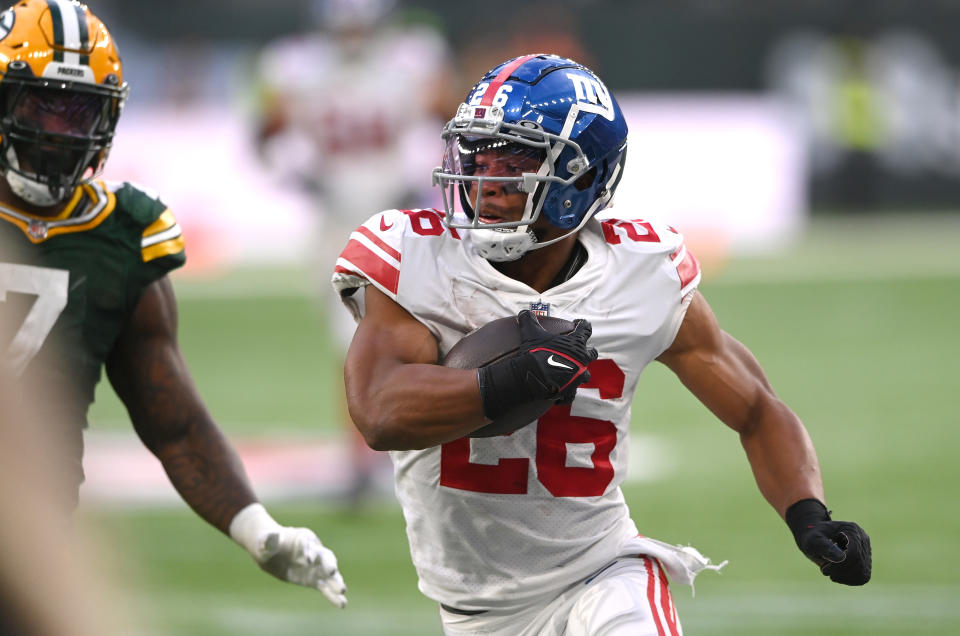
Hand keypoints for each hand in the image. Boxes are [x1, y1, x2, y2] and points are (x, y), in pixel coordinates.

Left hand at [257, 526, 347, 606]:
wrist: (271, 553)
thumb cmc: (268, 543)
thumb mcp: (265, 541)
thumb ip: (269, 540)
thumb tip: (269, 538)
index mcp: (304, 538)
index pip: (310, 544)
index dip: (310, 551)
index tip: (307, 559)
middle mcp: (315, 551)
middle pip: (326, 557)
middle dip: (329, 563)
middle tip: (331, 571)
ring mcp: (316, 566)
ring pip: (330, 574)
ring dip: (336, 581)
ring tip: (342, 590)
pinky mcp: (314, 579)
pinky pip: (325, 588)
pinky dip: (333, 596)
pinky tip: (342, 604)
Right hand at [478, 311, 597, 419]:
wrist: (534, 377)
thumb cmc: (536, 353)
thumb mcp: (531, 333)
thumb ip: (529, 320)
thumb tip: (524, 312)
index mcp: (575, 344)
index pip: (585, 329)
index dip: (582, 324)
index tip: (578, 323)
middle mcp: (581, 360)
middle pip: (591, 353)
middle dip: (588, 351)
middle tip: (580, 350)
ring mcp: (577, 376)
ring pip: (585, 375)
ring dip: (579, 373)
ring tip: (571, 372)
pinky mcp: (571, 391)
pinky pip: (571, 393)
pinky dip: (566, 392)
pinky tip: (560, 392)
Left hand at [785, 499, 870, 585]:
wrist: (816, 539)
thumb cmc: (813, 538)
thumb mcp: (813, 540)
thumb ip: (825, 547)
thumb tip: (841, 558)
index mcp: (851, 529)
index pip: (854, 553)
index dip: (840, 565)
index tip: (824, 568)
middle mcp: (863, 539)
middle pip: (859, 564)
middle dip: (839, 571)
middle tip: (825, 569)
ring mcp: (866, 551)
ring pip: (862, 573)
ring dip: (843, 577)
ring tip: (830, 571)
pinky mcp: (865, 562)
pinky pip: (862, 577)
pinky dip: (848, 580)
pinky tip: (837, 574)